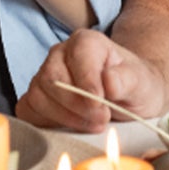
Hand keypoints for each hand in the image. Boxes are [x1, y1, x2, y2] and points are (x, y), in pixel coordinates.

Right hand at [17, 29, 167, 131]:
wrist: (128, 97)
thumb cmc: (132, 86)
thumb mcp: (140, 82)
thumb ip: (127, 79)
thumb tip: (109, 80)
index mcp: (86, 41)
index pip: (77, 56)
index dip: (87, 84)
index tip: (102, 106)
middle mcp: (61, 54)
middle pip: (52, 77)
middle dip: (76, 105)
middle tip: (101, 120)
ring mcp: (45, 75)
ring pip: (38, 96)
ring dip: (64, 118)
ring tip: (91, 125)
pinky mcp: (37, 98)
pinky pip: (28, 110)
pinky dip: (45, 123)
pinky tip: (69, 128)